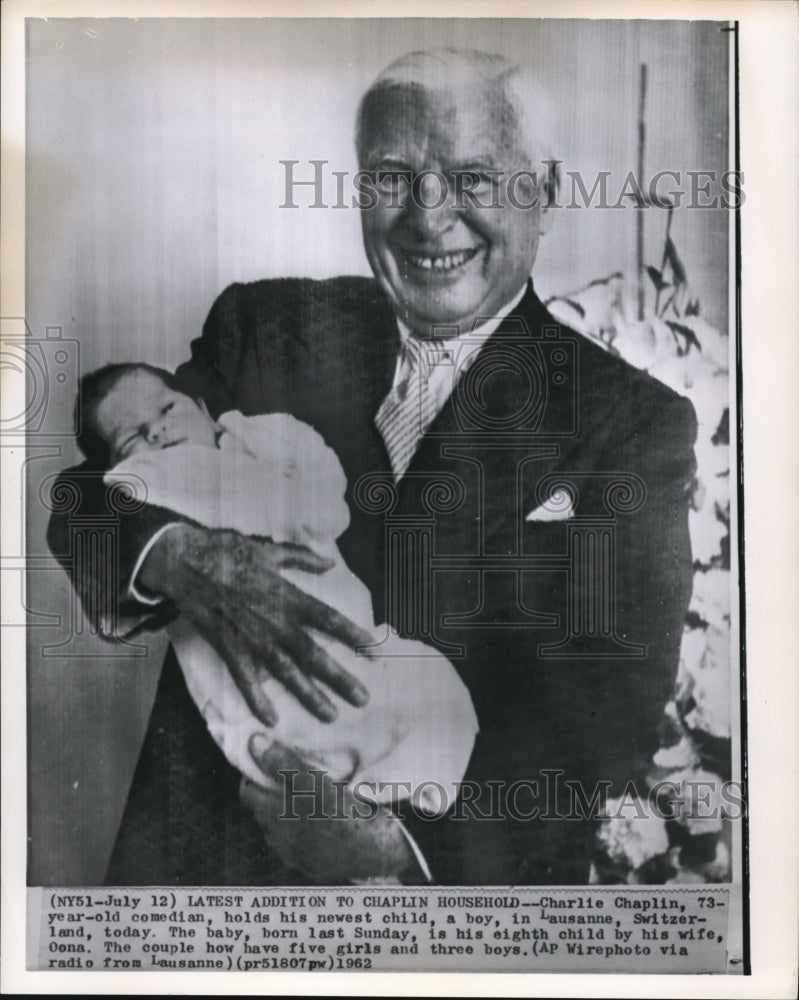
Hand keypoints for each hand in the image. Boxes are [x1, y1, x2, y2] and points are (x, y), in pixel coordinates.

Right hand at [138, 524, 371, 724]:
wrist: (186, 562)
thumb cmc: (229, 551)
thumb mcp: (271, 549)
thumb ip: (303, 558)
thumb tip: (330, 562)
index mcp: (288, 596)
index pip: (328, 619)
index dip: (353, 635)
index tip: (374, 650)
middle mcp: (276, 621)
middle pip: (314, 654)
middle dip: (340, 678)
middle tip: (363, 698)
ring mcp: (252, 638)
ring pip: (287, 672)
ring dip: (310, 695)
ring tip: (331, 715)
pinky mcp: (229, 648)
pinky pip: (246, 679)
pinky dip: (257, 699)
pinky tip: (271, 719)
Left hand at [240, 736, 417, 881]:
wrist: (380, 849)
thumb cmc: (346, 810)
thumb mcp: (314, 780)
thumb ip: (282, 762)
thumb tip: (253, 742)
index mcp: (274, 818)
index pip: (247, 793)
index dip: (255, 774)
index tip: (268, 760)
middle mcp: (279, 842)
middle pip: (262, 812)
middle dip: (271, 793)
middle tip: (290, 773)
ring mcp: (296, 858)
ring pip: (281, 830)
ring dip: (288, 813)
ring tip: (308, 795)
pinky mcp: (314, 868)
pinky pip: (300, 845)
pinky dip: (305, 831)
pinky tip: (322, 819)